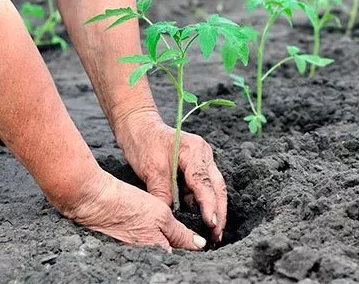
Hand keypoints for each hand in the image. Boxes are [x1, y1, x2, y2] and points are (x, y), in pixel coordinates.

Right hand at [61, 170, 206, 250]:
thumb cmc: (128, 205)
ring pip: (156, 248)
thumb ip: (181, 233)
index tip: (199, 239)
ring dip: (164, 241)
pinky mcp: (124, 245)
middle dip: (178, 246)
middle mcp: (145, 257)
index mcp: (157, 252)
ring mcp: (133, 252)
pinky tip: (148, 226)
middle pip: (168, 254)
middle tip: (186, 233)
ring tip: (163, 227)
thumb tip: (199, 245)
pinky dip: (150, 237)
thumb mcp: (161, 215)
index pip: (181, 256)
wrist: (94, 200)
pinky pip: (143, 245)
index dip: (191, 248)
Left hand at [115, 111, 226, 242]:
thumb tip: (170, 218)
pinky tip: (202, 217)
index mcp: (195, 151)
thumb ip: (163, 194)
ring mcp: (203, 159)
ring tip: (213, 231)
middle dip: (219, 211)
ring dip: (214, 208)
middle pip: (218, 186)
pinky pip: (204, 186)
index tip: (212, 224)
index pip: (205, 183)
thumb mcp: (151, 170)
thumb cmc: (143, 143)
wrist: (138, 125)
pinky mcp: (197, 165)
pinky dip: (203, 201)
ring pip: (214, 187)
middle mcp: (204, 154)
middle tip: (218, 234)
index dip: (209, 205)